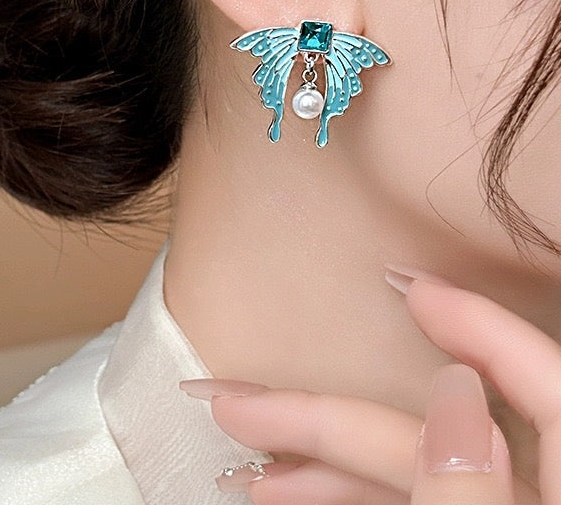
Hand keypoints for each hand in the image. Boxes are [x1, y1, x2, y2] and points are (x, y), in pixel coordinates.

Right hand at [179, 270, 560, 503]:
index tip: (405, 283)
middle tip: (237, 401)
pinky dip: (346, 498)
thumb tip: (456, 396)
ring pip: (412, 470)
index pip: (543, 380)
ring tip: (246, 469)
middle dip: (326, 419)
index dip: (476, 322)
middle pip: (433, 434)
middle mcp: (537, 495)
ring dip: (324, 466)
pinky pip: (410, 502)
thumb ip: (470, 496)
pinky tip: (289, 491)